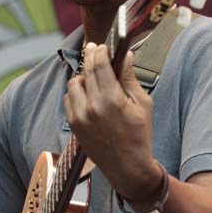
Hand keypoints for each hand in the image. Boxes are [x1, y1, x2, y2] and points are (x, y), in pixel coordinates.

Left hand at [64, 42, 160, 200]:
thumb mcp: (142, 104)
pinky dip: (76, 93)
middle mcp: (92, 106)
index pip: (100, 64)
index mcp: (111, 99)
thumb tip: (126, 56)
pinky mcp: (74, 125)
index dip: (100, 51)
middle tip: (93, 49)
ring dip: (82, 77)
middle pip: (86, 71)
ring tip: (93, 78)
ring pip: (74, 84)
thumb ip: (130, 78)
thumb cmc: (139, 135)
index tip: (102, 46)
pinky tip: (87, 94)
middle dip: (90, 57)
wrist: (127, 166)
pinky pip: (69, 100)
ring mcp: (80, 116)